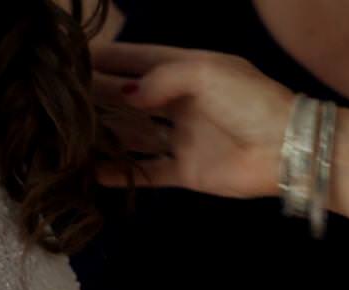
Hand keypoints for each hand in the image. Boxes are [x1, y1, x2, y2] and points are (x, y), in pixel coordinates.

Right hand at [90, 42, 292, 198]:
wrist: (285, 148)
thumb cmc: (250, 102)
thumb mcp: (205, 73)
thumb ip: (161, 79)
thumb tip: (126, 94)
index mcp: (189, 70)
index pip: (140, 61)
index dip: (109, 58)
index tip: (75, 58)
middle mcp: (182, 102)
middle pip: (132, 98)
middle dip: (100, 94)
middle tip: (63, 96)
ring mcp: (183, 137)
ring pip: (135, 134)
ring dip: (106, 132)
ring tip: (71, 133)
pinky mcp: (186, 169)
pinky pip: (147, 171)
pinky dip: (120, 173)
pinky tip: (92, 172)